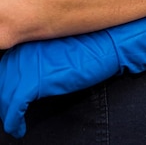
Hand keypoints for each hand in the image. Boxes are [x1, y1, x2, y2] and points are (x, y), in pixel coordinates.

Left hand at [0, 10, 145, 138]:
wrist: (113, 44)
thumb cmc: (98, 44)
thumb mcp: (68, 47)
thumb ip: (48, 54)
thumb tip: (41, 70)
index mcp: (31, 39)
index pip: (8, 65)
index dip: (7, 82)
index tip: (11, 94)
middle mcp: (23, 50)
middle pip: (2, 79)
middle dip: (4, 97)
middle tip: (10, 111)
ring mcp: (26, 66)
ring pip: (3, 95)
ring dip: (6, 111)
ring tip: (13, 122)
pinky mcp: (33, 83)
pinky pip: (12, 108)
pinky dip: (12, 121)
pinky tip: (18, 128)